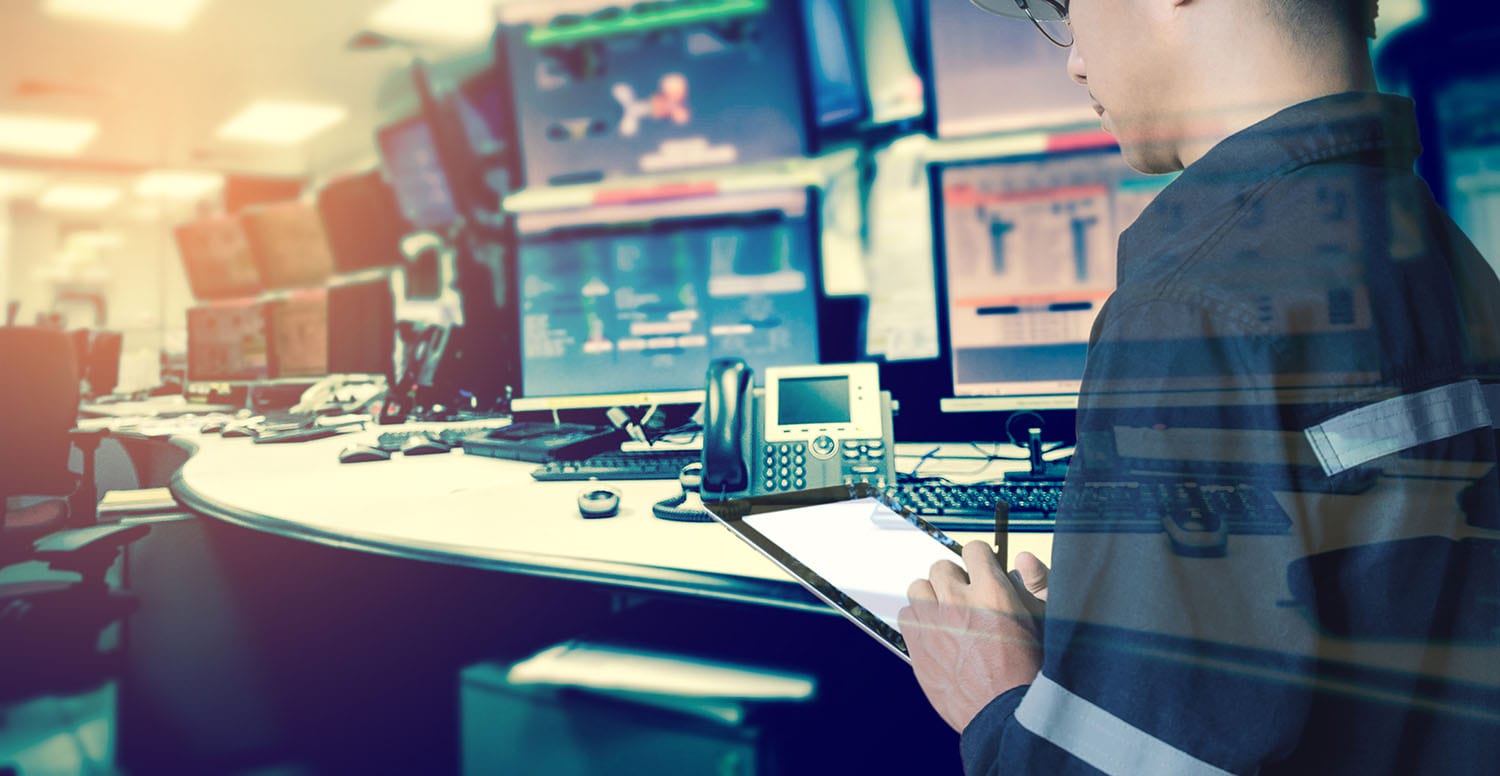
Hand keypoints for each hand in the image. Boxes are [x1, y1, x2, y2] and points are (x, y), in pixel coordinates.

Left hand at [899, 542, 1043, 733]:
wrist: (1006, 717)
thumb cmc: (1030, 674)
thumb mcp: (1044, 624)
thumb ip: (1036, 585)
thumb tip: (1024, 560)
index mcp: (992, 592)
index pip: (974, 549)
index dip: (980, 560)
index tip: (981, 571)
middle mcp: (958, 602)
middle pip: (941, 567)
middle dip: (955, 579)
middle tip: (966, 598)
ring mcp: (933, 624)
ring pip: (918, 588)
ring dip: (932, 597)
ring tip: (946, 615)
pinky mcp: (917, 647)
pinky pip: (905, 615)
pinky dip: (917, 620)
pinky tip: (934, 633)